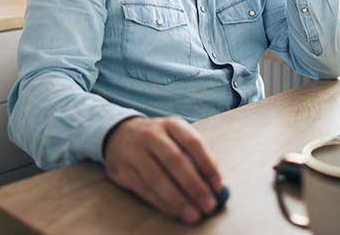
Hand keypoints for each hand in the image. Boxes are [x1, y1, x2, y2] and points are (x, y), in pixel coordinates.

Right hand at [104, 116, 223, 223]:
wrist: (120, 134)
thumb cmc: (159, 140)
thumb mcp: (176, 136)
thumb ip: (195, 155)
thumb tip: (215, 185)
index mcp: (171, 125)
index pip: (193, 142)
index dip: (207, 164)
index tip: (218, 186)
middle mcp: (152, 135)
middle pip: (175, 161)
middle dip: (194, 185)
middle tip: (208, 205)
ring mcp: (135, 152)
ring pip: (157, 178)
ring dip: (177, 199)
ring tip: (193, 214)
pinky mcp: (123, 170)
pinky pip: (144, 189)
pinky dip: (162, 203)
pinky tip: (175, 211)